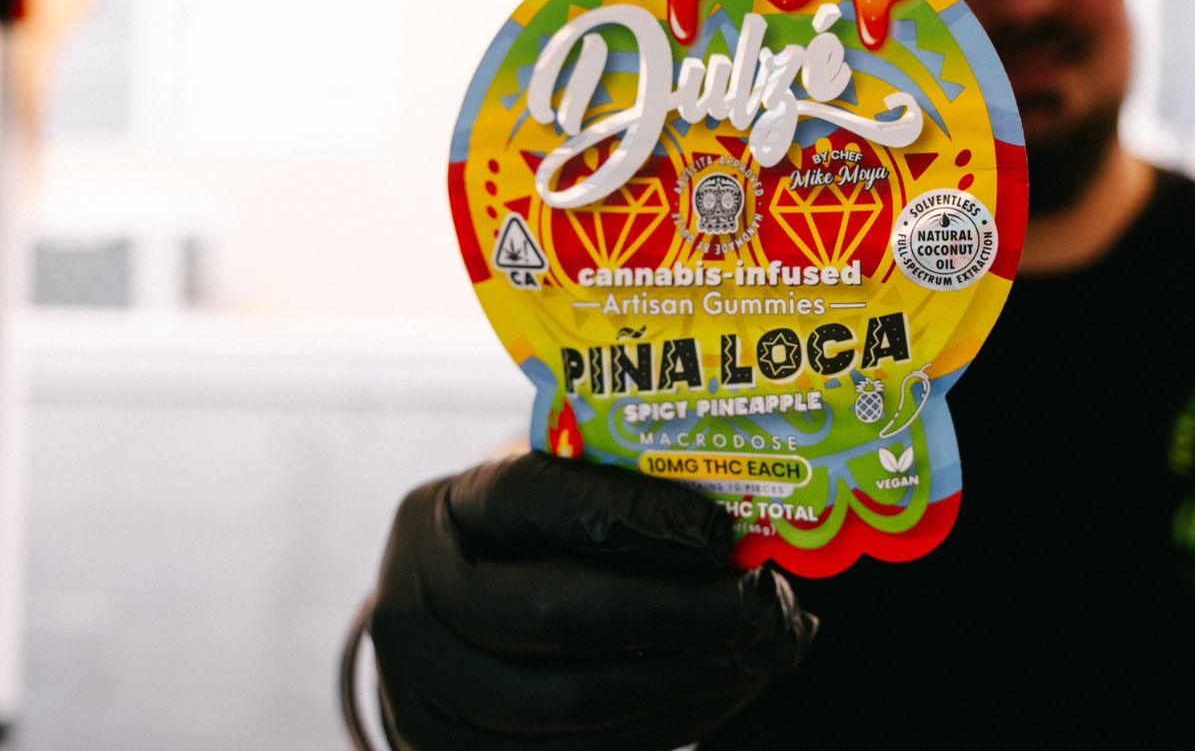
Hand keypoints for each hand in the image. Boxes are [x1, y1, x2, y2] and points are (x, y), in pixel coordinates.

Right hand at [370, 451, 816, 749]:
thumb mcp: (541, 493)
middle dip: (680, 612)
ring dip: (693, 679)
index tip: (717, 530)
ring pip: (578, 703)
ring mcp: (428, 700)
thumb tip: (732, 510)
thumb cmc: (519, 543)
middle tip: (767, 600)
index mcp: (433, 515)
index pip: (536, 499)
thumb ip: (609, 487)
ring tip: (768, 648)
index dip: (631, 513)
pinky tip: (725, 688)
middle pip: (558, 615)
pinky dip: (671, 721)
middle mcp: (412, 608)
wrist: (445, 629)